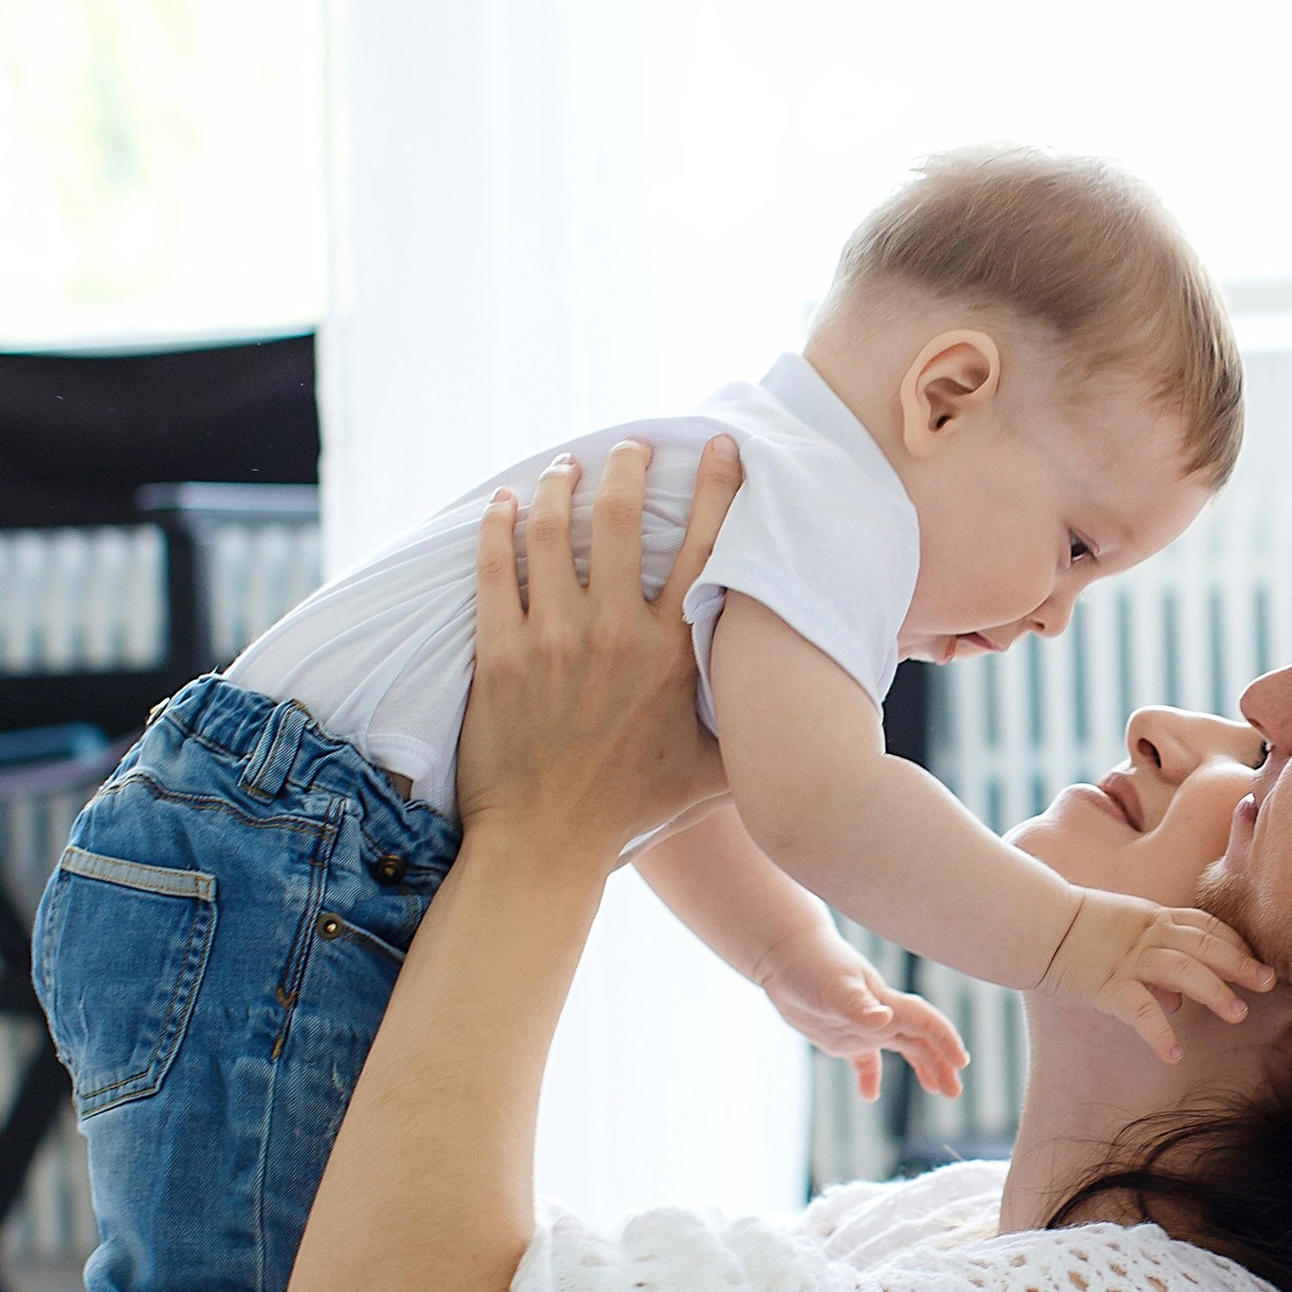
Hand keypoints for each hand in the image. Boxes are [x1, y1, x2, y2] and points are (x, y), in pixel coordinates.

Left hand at [457, 436, 741, 861]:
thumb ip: (749, 727)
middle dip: (629, 468)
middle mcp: (616, 635)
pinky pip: (495, 569)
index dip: (717, 488)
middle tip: (631, 447)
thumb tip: (796, 705)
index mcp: (673, 654)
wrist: (548, 843)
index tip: (720, 449)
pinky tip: (501, 504)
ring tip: (565, 468)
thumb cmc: (633, 809)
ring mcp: (553, 640)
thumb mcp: (713, 771)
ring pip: (553, 532)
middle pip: (623, 519)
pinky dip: (497, 528)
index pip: (706, 548)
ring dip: (559, 486)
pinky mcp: (500, 653)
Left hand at [760, 929, 970, 1103]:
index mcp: (886, 1004)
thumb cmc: (810, 964)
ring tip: (937, 1090)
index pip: (926, 1024)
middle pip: (921, 1041)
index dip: (946, 1041)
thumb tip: (884, 1021)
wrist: (783, 953)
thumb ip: (860, 1006)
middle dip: (941, 1064)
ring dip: (922, 1067)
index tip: (961, 1063)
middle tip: (954, 1092)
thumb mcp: (835, 986)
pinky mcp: (841, 1035)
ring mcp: (862, 1026)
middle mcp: (881, 1016)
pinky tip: (869, 1095)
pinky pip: (864, 1059)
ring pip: (903, 1049)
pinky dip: (871, 1076)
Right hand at [1040, 891, 1274, 1064]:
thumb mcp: (1121, 938)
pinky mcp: (1105, 984)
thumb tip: (1180, 1001)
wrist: (1033, 926)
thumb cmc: (1075, 934)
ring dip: (1213, 990)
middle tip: (1269, 982)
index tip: (1257, 960)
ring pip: (1182, 968)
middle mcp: (1147, 934)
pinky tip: (1174, 1053)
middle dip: (1240, 963)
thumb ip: (1154, 965)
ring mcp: (1127, 958)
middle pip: (1204, 944)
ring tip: (1237, 1015)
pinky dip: (1159, 1031)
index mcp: (1153, 918)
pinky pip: (1138, 1009)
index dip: (1234, 941)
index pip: (1205, 925)